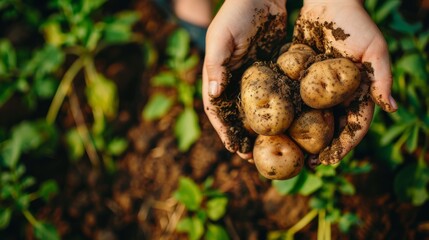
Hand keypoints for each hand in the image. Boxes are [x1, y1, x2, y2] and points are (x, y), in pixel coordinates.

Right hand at [202, 0, 286, 158]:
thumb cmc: (237, 13)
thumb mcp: (221, 38)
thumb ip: (216, 66)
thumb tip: (214, 96)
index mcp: (217, 75)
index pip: (217, 109)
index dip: (224, 130)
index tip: (233, 148)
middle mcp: (234, 80)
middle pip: (237, 115)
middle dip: (243, 137)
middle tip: (254, 157)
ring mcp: (253, 77)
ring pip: (256, 110)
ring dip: (262, 129)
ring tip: (272, 147)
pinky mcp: (271, 72)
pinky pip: (274, 95)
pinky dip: (279, 111)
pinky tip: (289, 124)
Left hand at [294, 0, 397, 163]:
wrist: (327, 2)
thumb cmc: (355, 23)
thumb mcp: (374, 49)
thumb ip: (382, 77)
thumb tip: (391, 108)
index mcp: (357, 92)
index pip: (354, 125)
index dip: (344, 144)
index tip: (331, 161)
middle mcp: (337, 94)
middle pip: (330, 127)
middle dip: (321, 147)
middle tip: (308, 164)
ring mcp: (318, 88)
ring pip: (311, 118)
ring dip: (302, 137)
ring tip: (290, 152)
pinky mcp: (300, 78)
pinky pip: (294, 100)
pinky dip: (287, 115)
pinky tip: (275, 127)